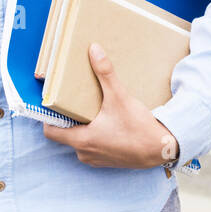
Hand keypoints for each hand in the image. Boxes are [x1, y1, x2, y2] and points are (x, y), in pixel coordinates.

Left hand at [43, 43, 179, 168]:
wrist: (161, 149)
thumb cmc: (139, 127)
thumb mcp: (119, 97)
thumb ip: (105, 73)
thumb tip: (94, 50)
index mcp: (82, 140)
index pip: (50, 131)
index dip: (49, 117)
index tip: (54, 103)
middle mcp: (85, 153)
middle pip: (65, 134)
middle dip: (69, 118)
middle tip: (74, 101)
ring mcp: (96, 159)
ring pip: (79, 142)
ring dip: (82, 128)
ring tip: (91, 110)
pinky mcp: (107, 161)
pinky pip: (93, 148)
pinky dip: (95, 136)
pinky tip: (106, 123)